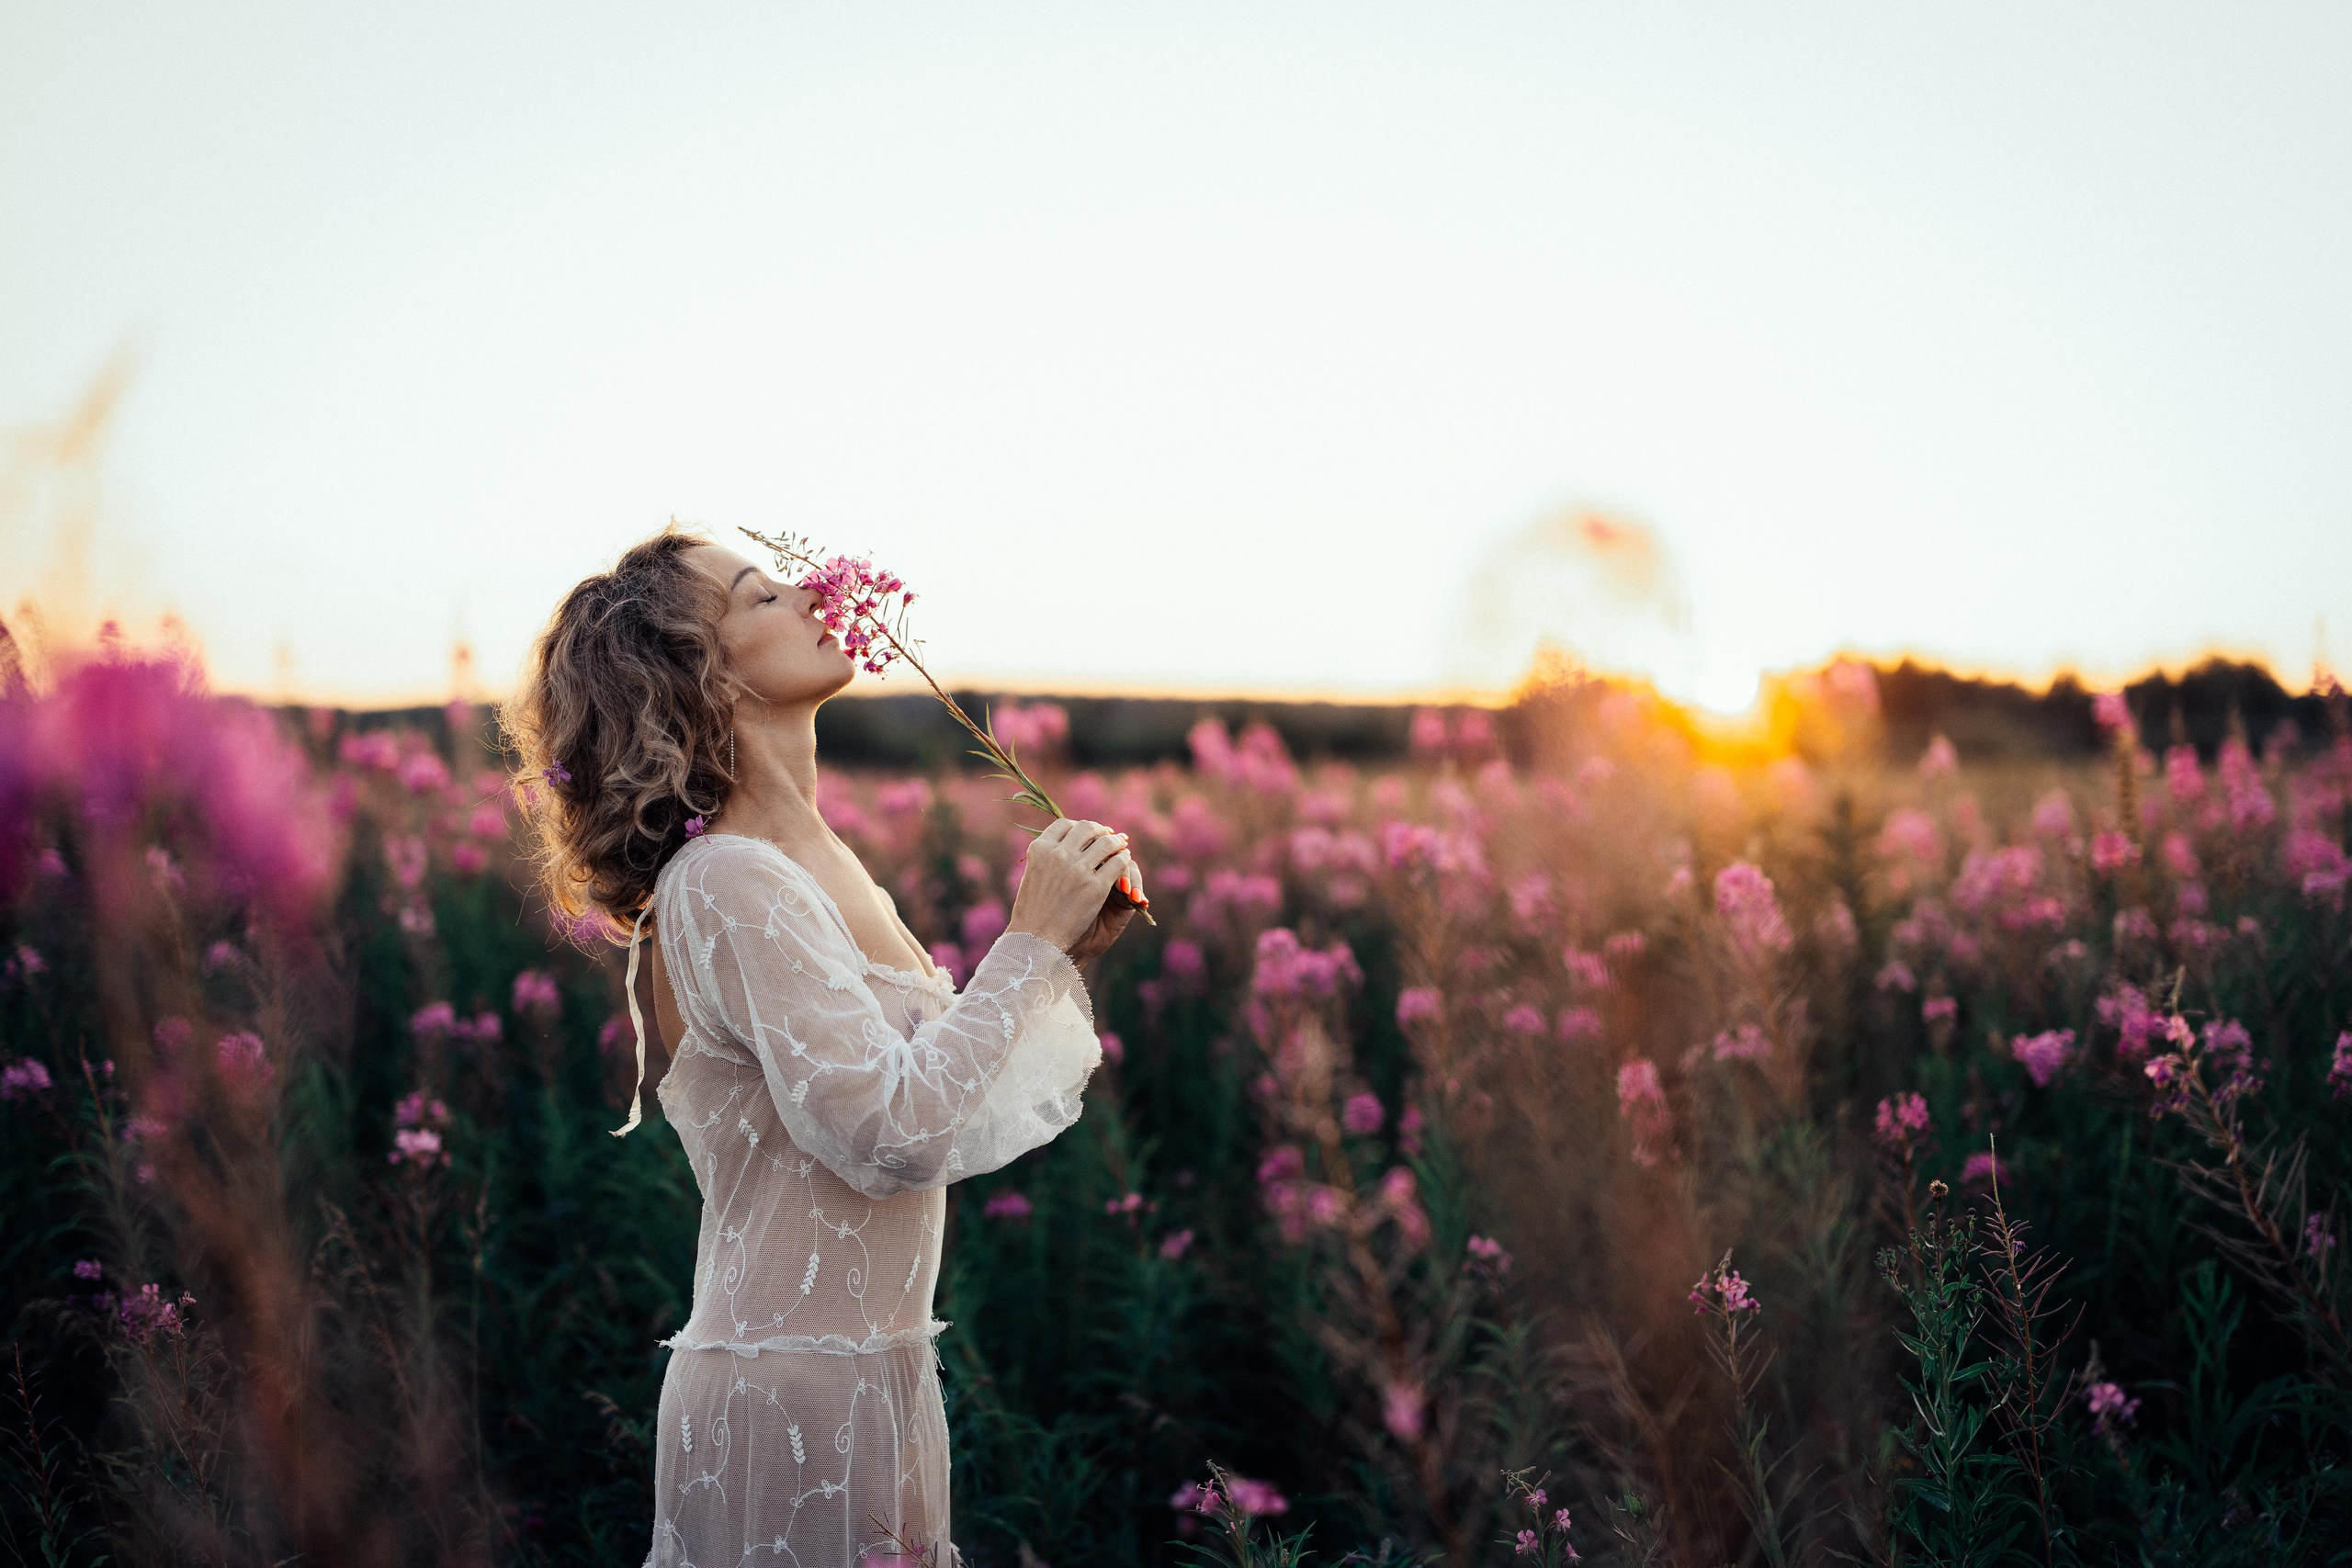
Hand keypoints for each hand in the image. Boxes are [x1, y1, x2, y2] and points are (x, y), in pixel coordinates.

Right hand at [1007, 818, 1146, 957]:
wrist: (1036, 939)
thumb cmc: (1032, 912)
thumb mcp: (1032, 875)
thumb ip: (1047, 858)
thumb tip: (1065, 845)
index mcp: (1040, 850)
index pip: (1065, 825)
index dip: (1079, 827)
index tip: (1089, 832)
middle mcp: (1058, 855)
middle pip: (1087, 828)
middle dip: (1100, 830)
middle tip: (1108, 835)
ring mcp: (1078, 869)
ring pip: (1107, 842)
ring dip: (1116, 842)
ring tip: (1121, 845)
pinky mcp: (1096, 886)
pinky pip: (1118, 862)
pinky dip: (1123, 859)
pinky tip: (1123, 862)